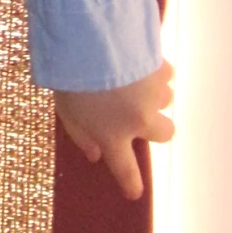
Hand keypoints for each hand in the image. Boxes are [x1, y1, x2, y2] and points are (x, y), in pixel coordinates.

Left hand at [53, 60, 173, 201]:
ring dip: (152, 93)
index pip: (124, 168)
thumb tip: (95, 154)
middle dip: (156, 127)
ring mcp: (154, 95)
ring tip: (130, 77)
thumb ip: (81, 136)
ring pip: (166, 100)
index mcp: (112, 136)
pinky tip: (138, 59)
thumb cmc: (70, 78)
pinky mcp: (161, 70)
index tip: (135, 193)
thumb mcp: (65, 112)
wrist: (89, 40)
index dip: (131, 183)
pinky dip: (154, 70)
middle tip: (139, 113)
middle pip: (164, 134)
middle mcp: (139, 120)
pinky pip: (165, 75)